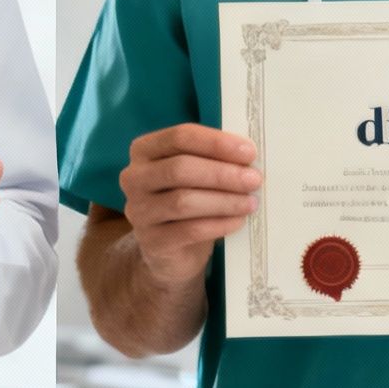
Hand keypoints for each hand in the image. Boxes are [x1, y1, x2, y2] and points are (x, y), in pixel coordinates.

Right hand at [116, 124, 261, 287]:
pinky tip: (238, 221)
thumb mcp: (195, 174)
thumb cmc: (188, 199)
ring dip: (224, 200)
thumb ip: (212, 159)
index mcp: (144, 150)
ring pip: (184, 201)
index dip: (216, 143)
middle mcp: (134, 177)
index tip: (249, 152)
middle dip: (222, 173)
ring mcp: (139, 211)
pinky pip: (189, 230)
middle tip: (254, 179)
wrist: (170, 250)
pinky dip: (218, 224)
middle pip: (180, 168)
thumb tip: (248, 156)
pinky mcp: (151, 241)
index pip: (180, 137)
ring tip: (250, 202)